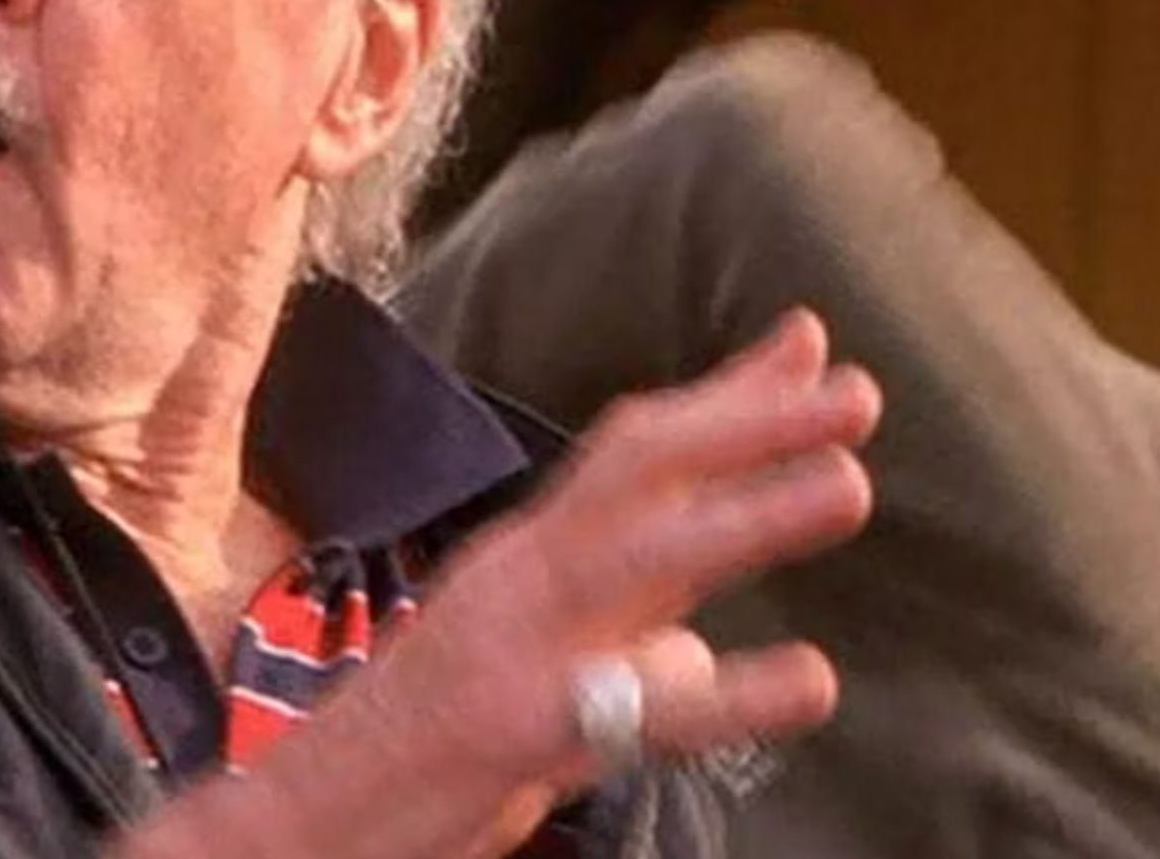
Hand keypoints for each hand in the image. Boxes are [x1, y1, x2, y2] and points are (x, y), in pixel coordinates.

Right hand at [155, 310, 877, 858]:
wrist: (303, 816)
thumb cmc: (424, 749)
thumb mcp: (531, 675)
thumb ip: (617, 652)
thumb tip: (702, 651)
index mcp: (524, 560)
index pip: (630, 456)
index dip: (725, 402)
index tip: (812, 348)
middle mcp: (517, 578)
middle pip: (637, 475)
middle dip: (748, 425)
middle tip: (855, 393)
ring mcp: (511, 646)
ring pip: (635, 560)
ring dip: (745, 515)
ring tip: (846, 485)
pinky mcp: (509, 728)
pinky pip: (629, 710)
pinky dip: (724, 696)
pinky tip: (807, 680)